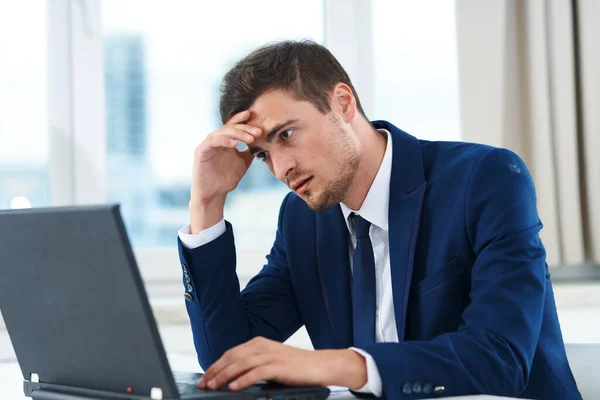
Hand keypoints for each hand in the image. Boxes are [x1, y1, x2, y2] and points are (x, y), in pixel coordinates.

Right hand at [189, 110, 261, 230]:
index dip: (242, 119)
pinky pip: (212, 141)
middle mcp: (216, 140)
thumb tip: (264, 142)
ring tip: (250, 139)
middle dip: (245, 128)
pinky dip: (224, 140)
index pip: (233, 125)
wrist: (214, 194)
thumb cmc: (226, 179)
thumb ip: (250, 151)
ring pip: (222, 132)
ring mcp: (208, 144)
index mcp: (225, 140)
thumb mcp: (243, 162)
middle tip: (258, 132)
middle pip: (230, 127)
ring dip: (237, 133)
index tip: (255, 116)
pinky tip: (235, 144)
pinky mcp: (201, 151)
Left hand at [197, 337, 367, 391]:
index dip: (216, 365)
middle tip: (204, 384)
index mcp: (258, 343)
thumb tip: (231, 377)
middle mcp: (262, 346)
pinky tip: (234, 388)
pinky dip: (243, 380)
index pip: (231, 353)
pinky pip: (256, 372)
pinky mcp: (278, 365)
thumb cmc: (295, 367)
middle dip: (215, 371)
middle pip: (232, 357)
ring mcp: (270, 354)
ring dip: (225, 376)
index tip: (204, 377)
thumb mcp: (270, 362)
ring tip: (214, 386)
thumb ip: (253, 365)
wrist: (319, 366)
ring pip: (241, 364)